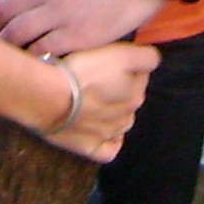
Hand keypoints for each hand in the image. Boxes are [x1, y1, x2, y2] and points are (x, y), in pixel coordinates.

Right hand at [41, 41, 158, 161]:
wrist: (49, 97)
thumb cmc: (84, 72)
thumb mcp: (121, 54)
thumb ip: (146, 58)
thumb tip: (154, 61)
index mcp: (136, 94)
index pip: (141, 76)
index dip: (128, 66)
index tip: (112, 60)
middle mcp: (127, 117)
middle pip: (130, 101)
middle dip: (120, 91)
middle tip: (98, 79)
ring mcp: (109, 134)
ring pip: (119, 124)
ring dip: (112, 115)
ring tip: (94, 103)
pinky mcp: (90, 148)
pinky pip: (107, 150)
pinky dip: (108, 142)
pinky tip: (101, 134)